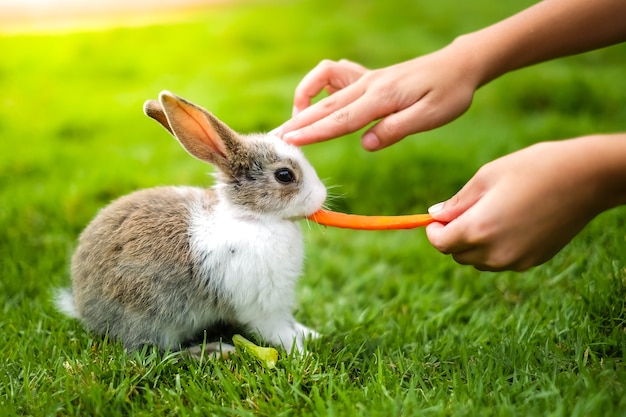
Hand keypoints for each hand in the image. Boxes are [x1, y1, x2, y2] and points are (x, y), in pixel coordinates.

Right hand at [275, 45, 479, 150]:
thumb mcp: (431, 116)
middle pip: (326, 106)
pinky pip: (334, 77)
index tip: (291, 141)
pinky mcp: (368, 78)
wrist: (458, 65)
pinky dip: (319, 87)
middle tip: (277, 139)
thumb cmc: (449, 93)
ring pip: (326, 93)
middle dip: (299, 123)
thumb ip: (396, 129)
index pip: (341, 119)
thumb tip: (365, 144)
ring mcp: (366, 79)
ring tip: (295, 124)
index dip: (314, 132)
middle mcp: (369, 85)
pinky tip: (319, 103)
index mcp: (382, 97)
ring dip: (305, 106)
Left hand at [425, 137, 625, 270]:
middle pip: (458, 255)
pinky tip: (510, 222)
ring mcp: (516, 261)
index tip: (436, 219)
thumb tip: (435, 215)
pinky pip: (502, 260)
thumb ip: (458, 201)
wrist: (586, 178)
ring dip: (474, 244)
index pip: (441, 244)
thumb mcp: (487, 177)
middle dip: (452, 237)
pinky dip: (495, 247)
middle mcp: (495, 252)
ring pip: (479, 261)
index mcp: (479, 229)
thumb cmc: (533, 168)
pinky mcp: (533, 261)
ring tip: (490, 213)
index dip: (434, 232)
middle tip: (463, 212)